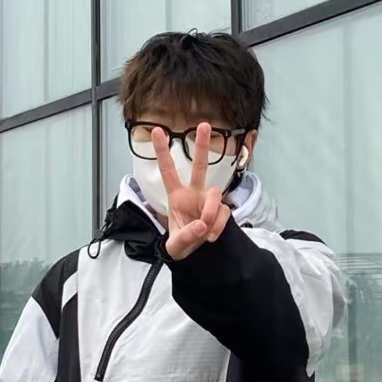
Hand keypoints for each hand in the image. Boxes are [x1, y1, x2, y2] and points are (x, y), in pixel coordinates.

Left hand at [152, 122, 231, 260]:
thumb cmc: (181, 245)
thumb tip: (201, 225)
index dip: (163, 152)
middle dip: (201, 146)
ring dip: (211, 212)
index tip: (157, 131)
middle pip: (199, 166)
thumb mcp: (175, 246)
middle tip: (204, 125)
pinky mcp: (221, 210)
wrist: (195, 256)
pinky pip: (224, 212)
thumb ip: (185, 236)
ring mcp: (208, 201)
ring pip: (215, 194)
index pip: (168, 171)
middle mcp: (193, 193)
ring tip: (205, 230)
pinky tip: (211, 236)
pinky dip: (218, 225)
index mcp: (176, 196)